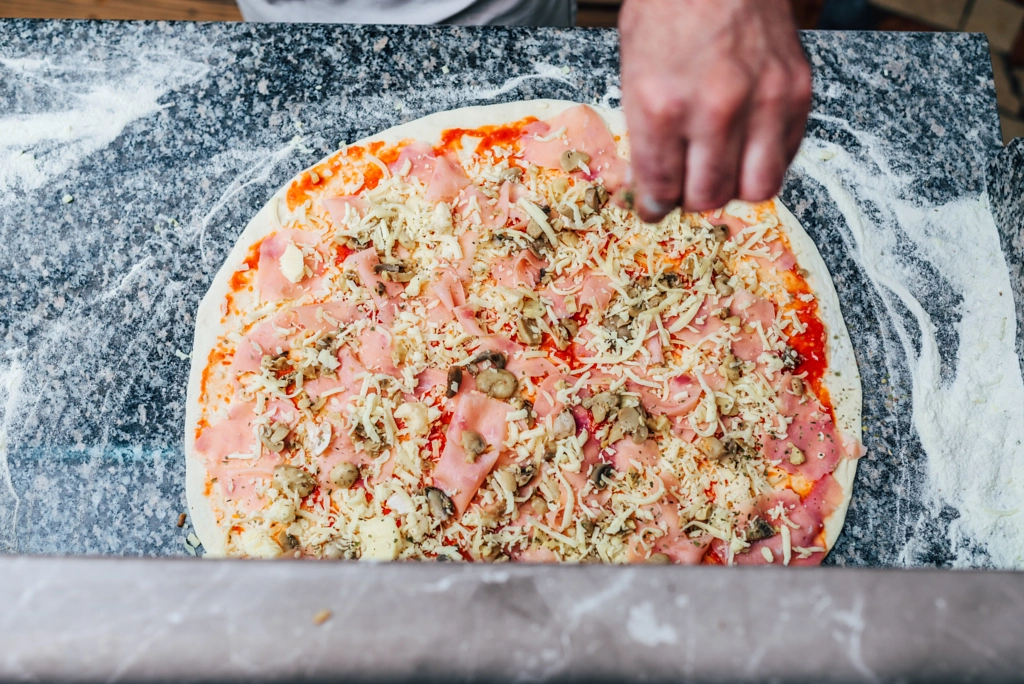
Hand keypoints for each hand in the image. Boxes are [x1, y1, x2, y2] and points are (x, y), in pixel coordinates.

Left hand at [619, 0, 811, 220]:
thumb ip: (644, 134)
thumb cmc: (669, 11)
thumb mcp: (634, 72)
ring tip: (718, 171)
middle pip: (708, 197)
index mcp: (663, 104)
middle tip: (684, 186)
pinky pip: (785, 157)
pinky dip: (764, 162)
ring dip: (734, 189)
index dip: (654, 208)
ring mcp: (762, 100)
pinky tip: (745, 145)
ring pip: (756, 189)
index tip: (653, 208)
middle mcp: (715, 108)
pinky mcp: (795, 91)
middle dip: (691, 200)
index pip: (661, 189)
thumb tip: (651, 185)